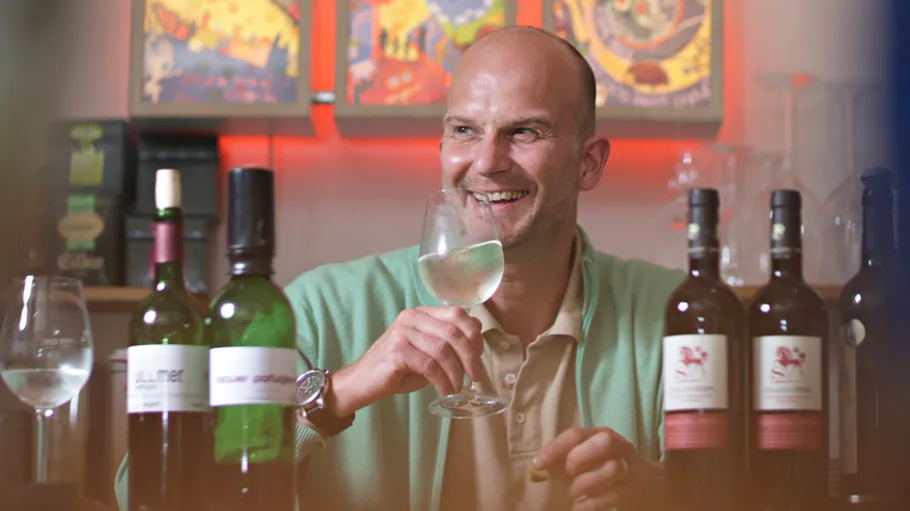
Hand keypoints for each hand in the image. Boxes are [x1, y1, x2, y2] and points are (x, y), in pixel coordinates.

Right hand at [331, 306, 483, 414]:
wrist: (362, 381)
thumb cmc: (397, 368)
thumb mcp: (427, 352)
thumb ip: (448, 343)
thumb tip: (478, 338)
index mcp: (421, 313)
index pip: (457, 313)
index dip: (473, 334)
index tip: (479, 355)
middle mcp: (411, 318)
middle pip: (453, 332)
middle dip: (470, 356)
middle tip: (477, 376)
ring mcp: (402, 333)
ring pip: (443, 350)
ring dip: (456, 372)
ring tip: (458, 387)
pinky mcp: (396, 352)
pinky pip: (429, 366)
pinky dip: (442, 381)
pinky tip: (445, 390)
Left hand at [531, 427, 664, 510]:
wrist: (653, 488)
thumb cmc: (609, 470)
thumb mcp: (590, 459)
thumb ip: (565, 460)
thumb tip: (537, 469)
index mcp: (603, 435)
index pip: (577, 434)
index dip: (555, 448)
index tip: (538, 464)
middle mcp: (621, 448)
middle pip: (604, 442)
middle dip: (580, 457)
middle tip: (568, 473)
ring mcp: (632, 469)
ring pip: (611, 469)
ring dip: (585, 484)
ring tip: (574, 494)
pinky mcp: (635, 492)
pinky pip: (613, 496)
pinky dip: (591, 504)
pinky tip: (580, 508)